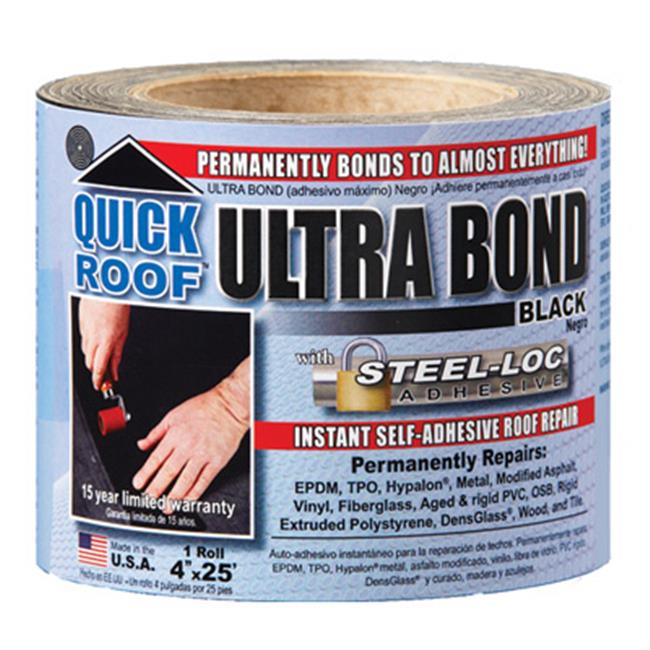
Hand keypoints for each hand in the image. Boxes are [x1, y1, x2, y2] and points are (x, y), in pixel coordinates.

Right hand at [79, 299, 130, 388]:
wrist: (105, 290)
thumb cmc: (118, 307)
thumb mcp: (124, 334)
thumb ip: (117, 354)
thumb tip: (115, 370)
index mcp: (105, 342)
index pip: (98, 368)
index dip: (99, 380)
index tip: (101, 387)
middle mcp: (93, 339)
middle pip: (90, 363)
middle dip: (96, 372)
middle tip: (104, 376)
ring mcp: (84, 332)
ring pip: (85, 353)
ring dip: (93, 359)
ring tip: (102, 361)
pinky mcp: (80, 325)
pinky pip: (83, 341)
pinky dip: (90, 346)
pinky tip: (96, 343)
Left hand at [132, 358, 250, 512]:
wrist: (229, 406)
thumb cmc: (204, 407)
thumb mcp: (173, 415)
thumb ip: (156, 432)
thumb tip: (142, 444)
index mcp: (175, 435)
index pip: (156, 459)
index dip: (145, 474)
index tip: (138, 484)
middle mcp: (188, 447)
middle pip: (168, 472)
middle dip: (156, 488)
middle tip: (149, 498)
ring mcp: (203, 455)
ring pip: (185, 480)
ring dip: (174, 496)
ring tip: (167, 506)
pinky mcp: (217, 461)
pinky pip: (204, 481)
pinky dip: (195, 493)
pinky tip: (188, 500)